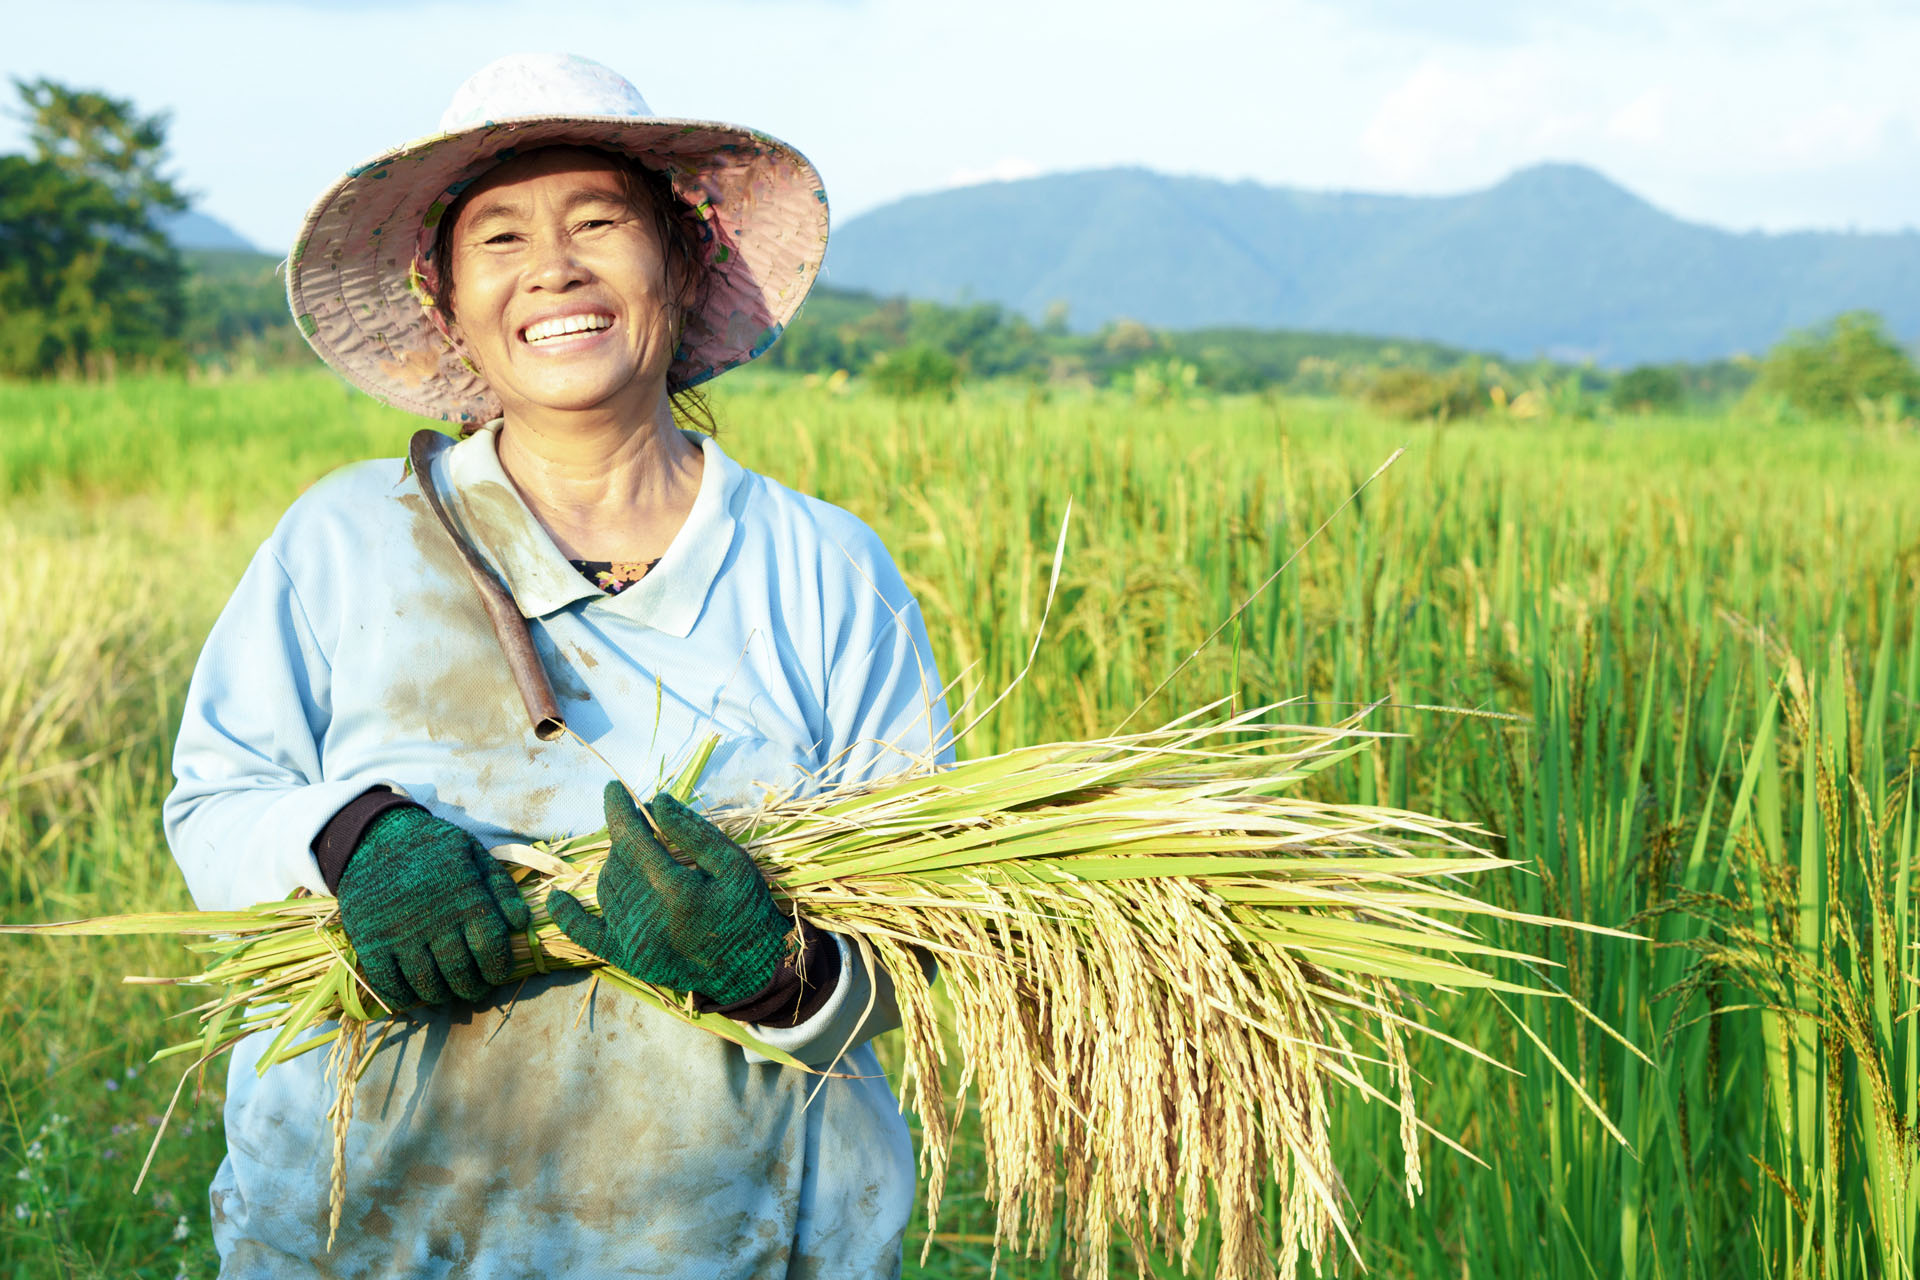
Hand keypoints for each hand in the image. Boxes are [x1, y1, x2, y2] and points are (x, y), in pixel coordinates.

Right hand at [336, 807, 531, 1007]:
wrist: (374, 835)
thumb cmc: (431, 846)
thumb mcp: (473, 854)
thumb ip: (500, 888)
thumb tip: (521, 923)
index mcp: (467, 899)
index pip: (492, 949)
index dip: (498, 969)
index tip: (496, 974)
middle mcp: (437, 921)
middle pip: (461, 973)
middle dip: (472, 989)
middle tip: (473, 989)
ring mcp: (401, 934)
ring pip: (427, 984)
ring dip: (440, 996)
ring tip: (446, 993)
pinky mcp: (371, 941)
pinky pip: (388, 983)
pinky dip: (402, 998)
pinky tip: (411, 997)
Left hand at [548, 782, 790, 1004]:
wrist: (751, 969)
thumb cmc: (748, 911)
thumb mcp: (734, 864)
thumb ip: (694, 832)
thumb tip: (655, 802)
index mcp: (675, 891)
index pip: (632, 838)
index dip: (619, 809)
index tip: (613, 788)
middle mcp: (647, 918)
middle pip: (618, 861)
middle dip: (629, 839)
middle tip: (648, 830)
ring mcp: (633, 942)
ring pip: (606, 887)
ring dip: (617, 866)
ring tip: (641, 859)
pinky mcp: (628, 959)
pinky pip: (587, 934)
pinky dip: (569, 916)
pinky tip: (557, 898)